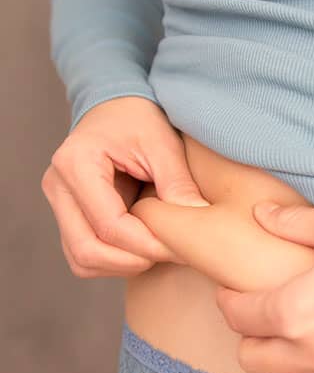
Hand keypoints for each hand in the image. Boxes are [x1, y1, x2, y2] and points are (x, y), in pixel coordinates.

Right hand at [41, 96, 208, 278]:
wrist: (117, 108)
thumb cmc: (138, 120)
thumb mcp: (163, 143)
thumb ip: (177, 183)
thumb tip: (197, 221)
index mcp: (76, 164)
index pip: (109, 225)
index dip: (148, 244)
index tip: (181, 246)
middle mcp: (57, 187)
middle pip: (87, 250)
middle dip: (134, 261)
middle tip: (171, 253)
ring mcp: (59, 204)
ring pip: (82, 260)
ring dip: (123, 265)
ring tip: (159, 249)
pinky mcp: (69, 216)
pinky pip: (85, 254)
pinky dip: (114, 260)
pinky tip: (144, 246)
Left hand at [216, 201, 313, 372]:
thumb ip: (296, 225)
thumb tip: (263, 214)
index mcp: (299, 311)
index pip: (241, 316)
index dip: (232, 299)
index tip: (237, 288)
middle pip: (254, 359)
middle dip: (249, 333)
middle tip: (263, 308)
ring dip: (278, 363)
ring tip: (291, 334)